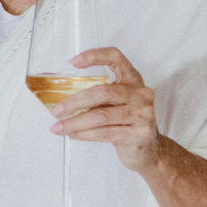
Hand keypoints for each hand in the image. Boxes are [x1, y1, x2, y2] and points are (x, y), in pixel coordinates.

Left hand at [49, 47, 160, 173]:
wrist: (150, 150)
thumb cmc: (127, 123)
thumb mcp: (117, 104)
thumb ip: (98, 97)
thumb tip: (62, 100)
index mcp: (133, 80)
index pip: (116, 57)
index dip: (94, 56)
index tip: (73, 62)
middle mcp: (141, 94)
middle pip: (102, 92)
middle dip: (75, 102)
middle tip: (57, 111)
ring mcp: (143, 114)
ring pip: (101, 115)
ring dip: (75, 122)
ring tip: (59, 127)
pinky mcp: (140, 134)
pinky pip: (106, 133)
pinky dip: (85, 134)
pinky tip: (74, 134)